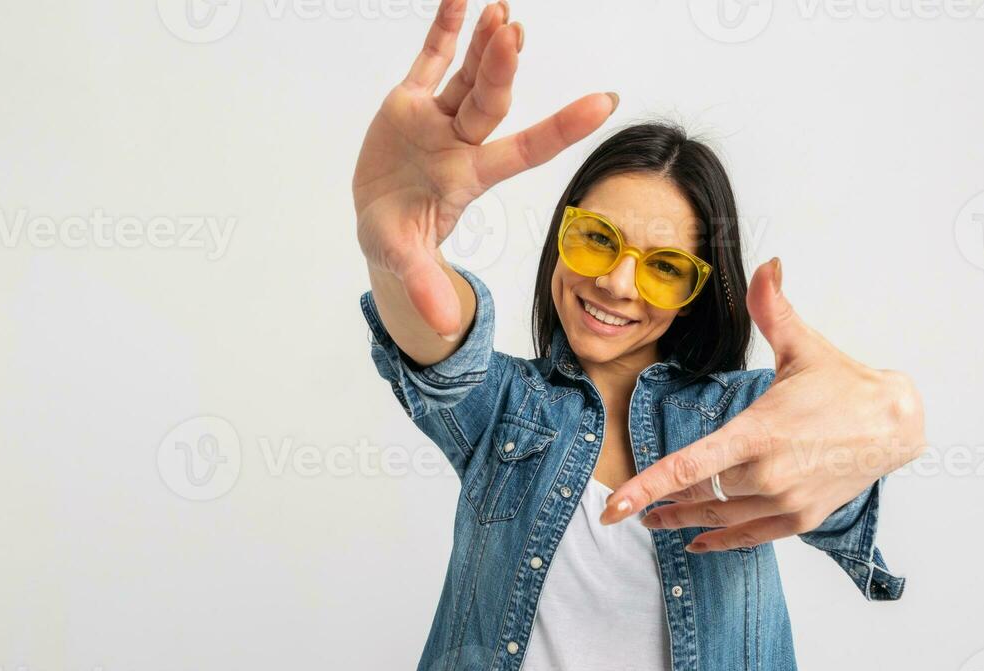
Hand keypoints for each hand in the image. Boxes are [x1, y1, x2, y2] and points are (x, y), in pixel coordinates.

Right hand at [352, 0, 617, 336]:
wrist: (377, 222)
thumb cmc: (400, 240)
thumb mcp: (406, 262)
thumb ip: (426, 285)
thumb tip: (445, 326)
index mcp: (470, 176)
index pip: (526, 149)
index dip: (562, 127)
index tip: (606, 101)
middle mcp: (461, 143)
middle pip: (490, 103)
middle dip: (500, 71)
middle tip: (514, 34)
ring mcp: (437, 119)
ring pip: (467, 77)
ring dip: (484, 46)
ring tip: (503, 13)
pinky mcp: (410, 102)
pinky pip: (430, 58)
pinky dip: (445, 27)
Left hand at [601, 257, 925, 550]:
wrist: (895, 424)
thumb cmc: (843, 385)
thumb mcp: (803, 345)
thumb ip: (772, 309)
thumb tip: (766, 266)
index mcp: (758, 432)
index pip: (688, 467)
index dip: (646, 488)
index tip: (613, 506)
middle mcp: (768, 473)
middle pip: (698, 496)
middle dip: (661, 503)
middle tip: (627, 509)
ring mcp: (786, 500)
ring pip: (720, 519)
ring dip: (683, 522)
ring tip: (656, 523)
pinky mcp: (801, 518)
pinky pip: (750, 537)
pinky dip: (720, 542)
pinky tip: (697, 542)